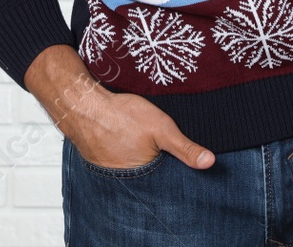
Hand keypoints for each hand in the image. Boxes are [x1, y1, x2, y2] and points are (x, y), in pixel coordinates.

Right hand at [25, 44, 214, 170]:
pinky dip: (124, 157)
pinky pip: (118, 165)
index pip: (167, 187)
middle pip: (150, 181)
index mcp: (144, 178)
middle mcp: (126, 182)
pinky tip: (126, 144)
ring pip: (133, 173)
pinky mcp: (100, 163)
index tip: (184, 172)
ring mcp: (111, 174)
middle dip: (159, 173)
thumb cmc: (121, 115)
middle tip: (159, 154)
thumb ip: (185, 147)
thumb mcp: (161, 128)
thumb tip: (210, 162)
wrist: (83, 105)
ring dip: (140, 166)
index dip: (176, 178)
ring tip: (141, 148)